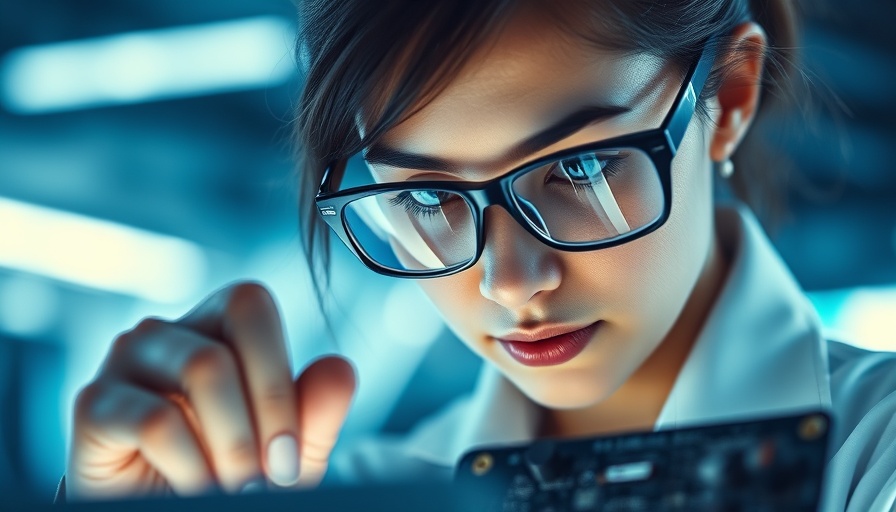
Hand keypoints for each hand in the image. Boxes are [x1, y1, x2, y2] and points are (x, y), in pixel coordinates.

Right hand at [66, 282, 355, 498]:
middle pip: (231, 336)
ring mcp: (125, 360)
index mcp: (215, 323)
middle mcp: (168, 330)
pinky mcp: (93, 404)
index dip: (279, 378)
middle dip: (266, 414)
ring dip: (232, 444)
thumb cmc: (229, 475)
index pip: (252, 306)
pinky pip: (154, 420)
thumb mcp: (286, 451)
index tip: (291, 453)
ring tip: (235, 487)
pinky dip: (190, 466)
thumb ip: (316, 412)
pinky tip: (194, 489)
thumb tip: (341, 369)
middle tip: (269, 476)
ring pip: (202, 368)